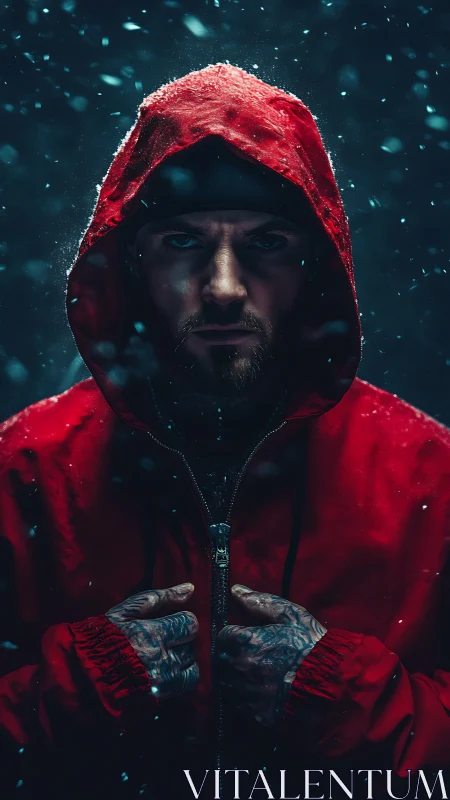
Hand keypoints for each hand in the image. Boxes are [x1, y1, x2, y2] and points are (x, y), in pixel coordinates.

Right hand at [106, 583, 198, 698]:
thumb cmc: (102, 638)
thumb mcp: (126, 610)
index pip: (190, 623)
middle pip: (191, 644)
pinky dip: (182, 674)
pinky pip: (186, 683)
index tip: (168, 622)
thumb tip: (189, 588)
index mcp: (152, 635)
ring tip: (162, 653)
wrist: (82, 676)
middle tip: (162, 637)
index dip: (180, 620)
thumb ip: (160, 598)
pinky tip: (167, 668)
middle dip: (180, 638)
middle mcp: (161, 661)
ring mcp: (161, 682)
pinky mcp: (160, 696)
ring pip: (191, 663)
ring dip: (181, 656)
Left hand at [217, 585, 326, 727]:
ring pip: (228, 684)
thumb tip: (235, 590)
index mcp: (246, 641)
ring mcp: (248, 692)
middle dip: (232, 655)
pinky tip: (264, 691)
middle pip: (221, 660)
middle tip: (250, 654)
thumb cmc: (312, 645)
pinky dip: (247, 698)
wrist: (334, 684)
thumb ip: (259, 602)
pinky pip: (241, 705)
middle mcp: (241, 667)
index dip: (233, 634)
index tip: (244, 636)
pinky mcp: (257, 713)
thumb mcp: (290, 615)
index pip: (222, 635)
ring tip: (256, 673)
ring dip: (236, 677)